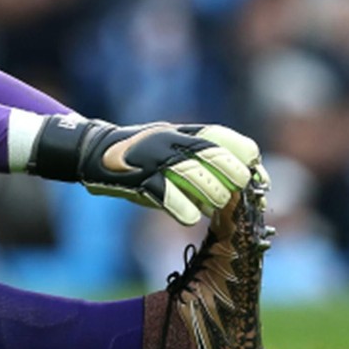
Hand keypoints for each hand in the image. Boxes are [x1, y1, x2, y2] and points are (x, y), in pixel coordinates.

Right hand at [27, 115, 265, 225]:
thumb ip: (200, 154)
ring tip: (212, 207)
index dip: (246, 158)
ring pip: (199, 179)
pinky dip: (186, 211)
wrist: (92, 153)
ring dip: (213, 198)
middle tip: (233, 195)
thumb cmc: (140, 153)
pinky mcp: (140, 181)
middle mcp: (171, 142)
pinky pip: (171, 198)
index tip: (256, 178)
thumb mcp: (170, 143)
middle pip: (218, 158)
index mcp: (182, 131)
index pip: (226, 138)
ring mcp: (155, 160)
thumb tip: (243, 177)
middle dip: (234, 180)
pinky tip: (190, 216)